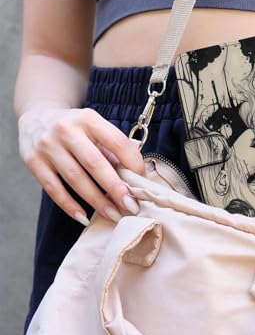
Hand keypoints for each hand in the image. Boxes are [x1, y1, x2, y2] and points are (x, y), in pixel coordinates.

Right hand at [18, 106, 145, 225]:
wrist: (37, 117)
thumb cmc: (77, 129)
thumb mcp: (96, 129)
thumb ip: (112, 150)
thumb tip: (134, 178)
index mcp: (88, 118)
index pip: (117, 142)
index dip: (133, 164)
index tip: (142, 182)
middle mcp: (66, 130)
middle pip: (95, 164)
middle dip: (116, 189)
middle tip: (132, 207)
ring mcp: (47, 146)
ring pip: (75, 179)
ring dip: (97, 201)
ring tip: (114, 215)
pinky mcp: (33, 161)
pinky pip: (53, 189)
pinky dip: (69, 205)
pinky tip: (84, 217)